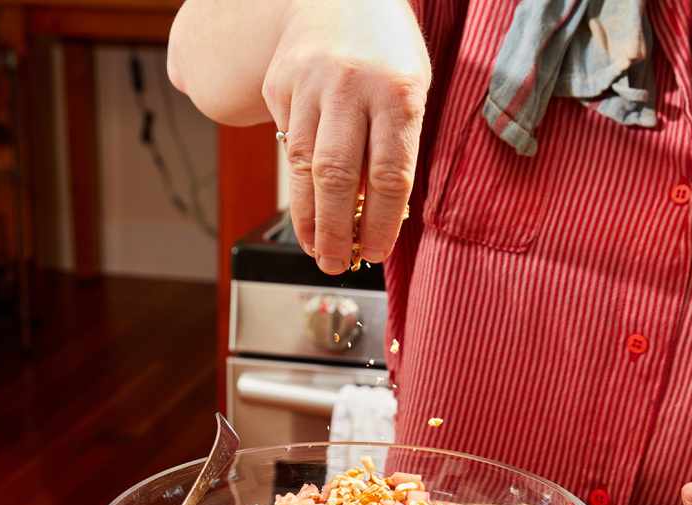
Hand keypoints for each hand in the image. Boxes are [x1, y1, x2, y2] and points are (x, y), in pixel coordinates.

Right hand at [262, 0, 430, 273]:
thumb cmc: (387, 53)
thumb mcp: (411, 91)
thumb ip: (398, 147)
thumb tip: (378, 218)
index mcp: (398, 92)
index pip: (389, 174)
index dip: (380, 223)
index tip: (374, 252)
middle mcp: (351, 86)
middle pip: (337, 176)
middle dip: (334, 231)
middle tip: (334, 264)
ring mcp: (309, 83)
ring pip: (303, 166)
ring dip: (308, 217)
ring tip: (316, 249)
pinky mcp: (280, 83)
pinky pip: (287, 142)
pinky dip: (297, 182)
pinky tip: (306, 206)